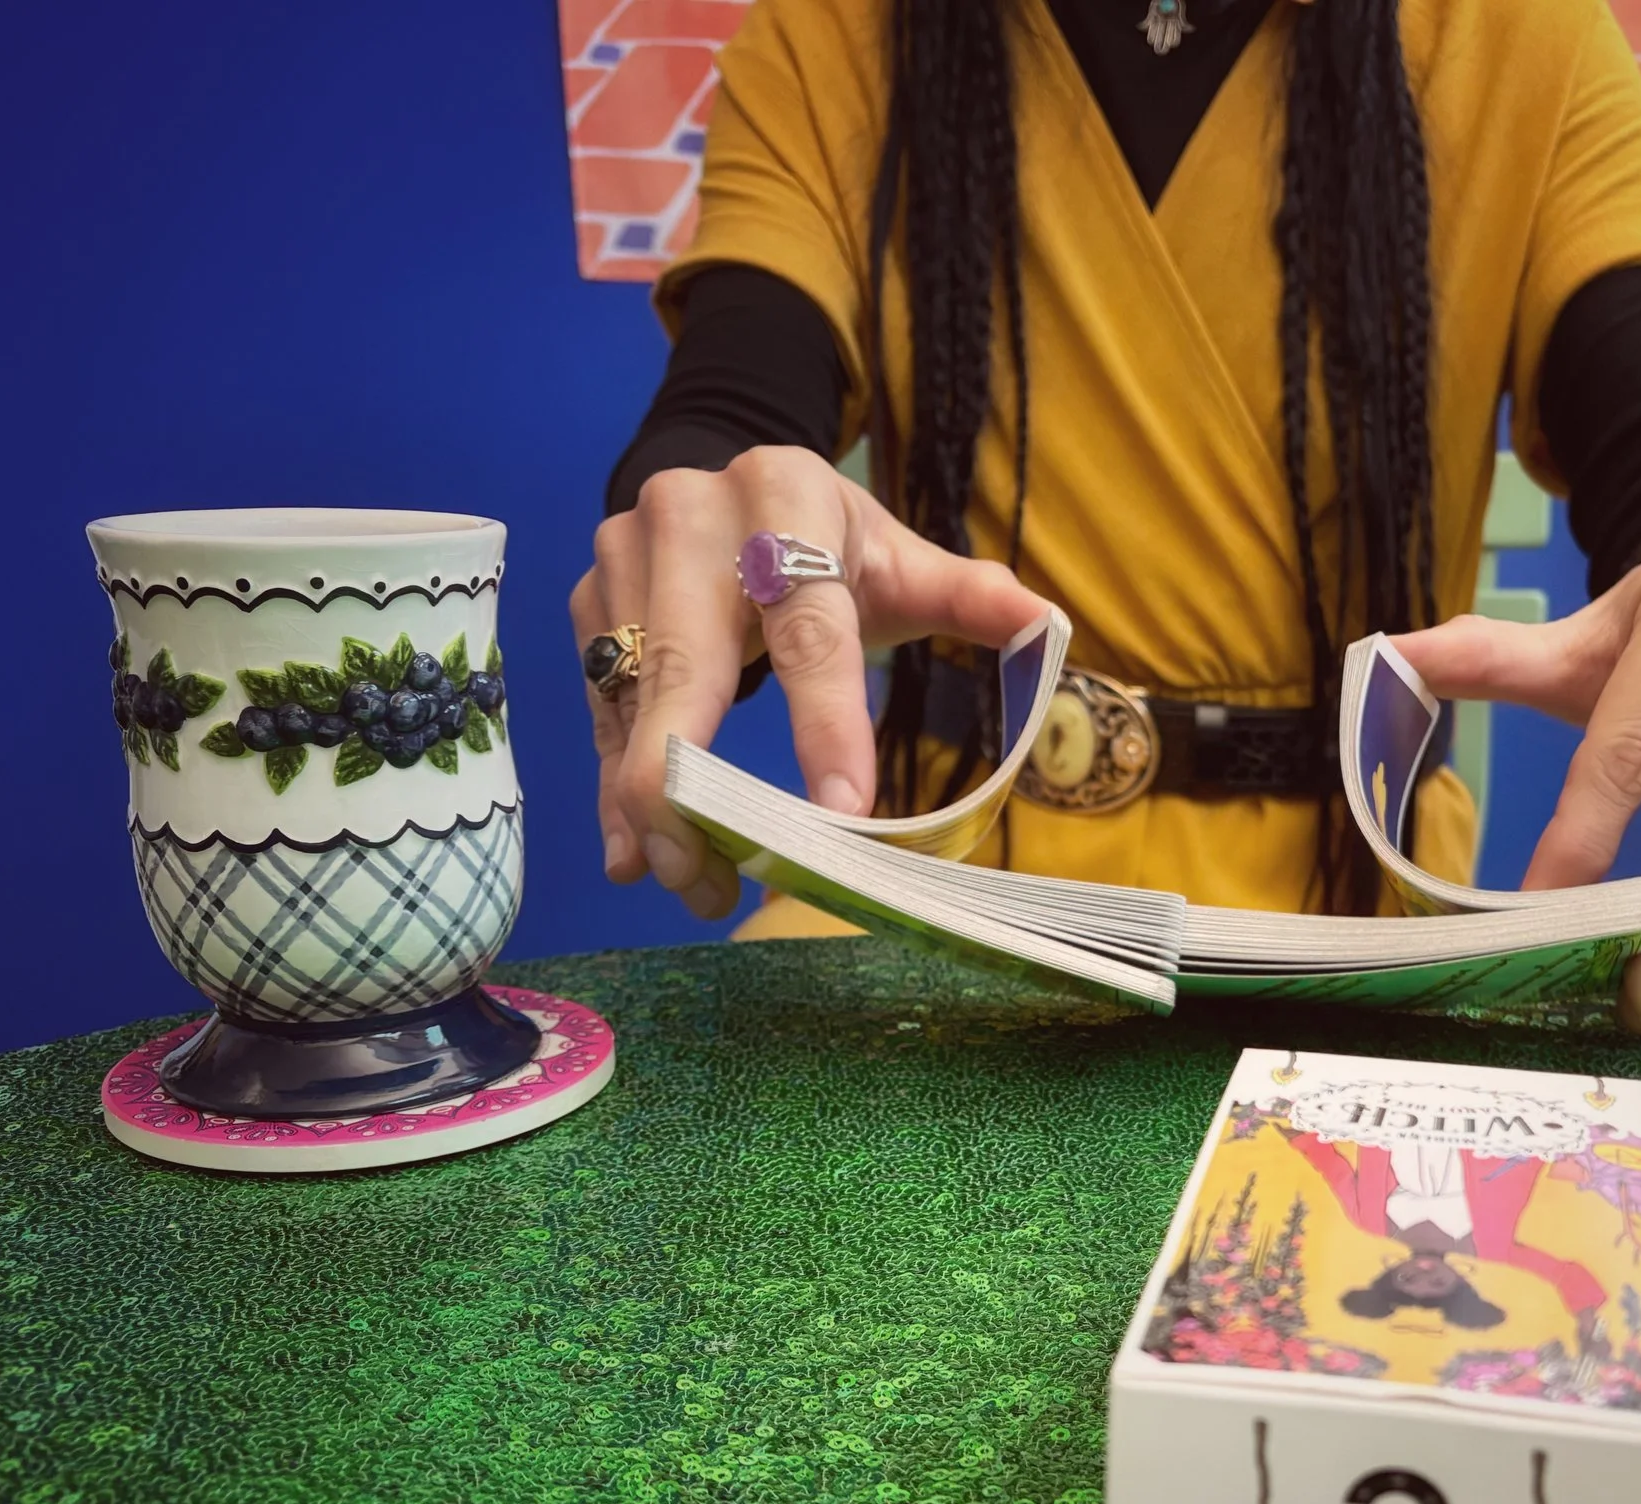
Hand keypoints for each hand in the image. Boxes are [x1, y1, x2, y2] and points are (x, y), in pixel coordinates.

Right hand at [572, 446, 1055, 917]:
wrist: (722, 483)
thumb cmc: (825, 539)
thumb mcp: (896, 556)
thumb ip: (967, 595)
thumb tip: (1049, 626)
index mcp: (786, 499)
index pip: (812, 627)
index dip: (826, 723)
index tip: (844, 817)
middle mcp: (691, 519)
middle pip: (687, 667)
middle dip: (691, 785)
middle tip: (712, 881)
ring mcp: (625, 558)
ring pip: (635, 700)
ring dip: (651, 806)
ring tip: (691, 884)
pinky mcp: (591, 603)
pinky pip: (602, 709)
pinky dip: (614, 786)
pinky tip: (633, 852)